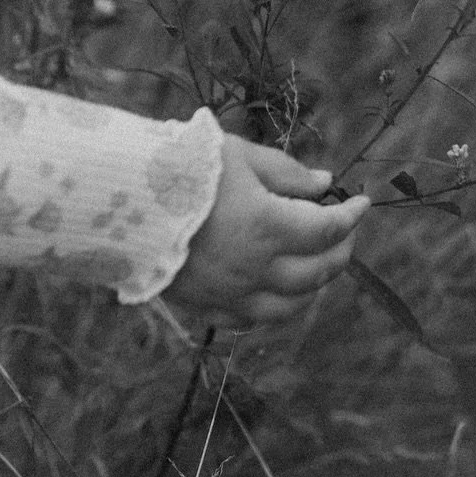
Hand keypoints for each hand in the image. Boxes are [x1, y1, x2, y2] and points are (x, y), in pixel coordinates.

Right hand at [163, 134, 369, 321]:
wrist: (114, 197)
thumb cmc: (179, 166)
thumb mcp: (239, 156)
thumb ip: (286, 173)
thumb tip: (324, 183)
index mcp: (267, 227)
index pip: (328, 229)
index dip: (352, 216)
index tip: (361, 203)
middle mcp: (255, 267)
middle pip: (318, 272)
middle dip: (340, 251)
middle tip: (344, 233)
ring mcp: (230, 293)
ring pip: (290, 306)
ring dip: (313, 286)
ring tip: (316, 264)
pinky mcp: (204, 306)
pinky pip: (249, 320)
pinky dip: (271, 308)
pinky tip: (274, 290)